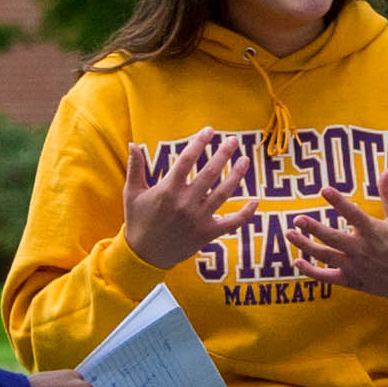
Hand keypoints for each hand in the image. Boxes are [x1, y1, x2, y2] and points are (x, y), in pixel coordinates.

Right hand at [121, 133, 250, 269]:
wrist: (144, 255)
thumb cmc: (137, 220)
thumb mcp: (132, 192)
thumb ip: (135, 167)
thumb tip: (132, 143)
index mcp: (168, 190)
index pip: (187, 159)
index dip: (200, 142)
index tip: (209, 130)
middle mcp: (185, 203)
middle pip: (210, 173)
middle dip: (224, 154)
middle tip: (234, 141)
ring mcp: (198, 219)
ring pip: (223, 193)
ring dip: (237, 176)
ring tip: (245, 160)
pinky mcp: (207, 233)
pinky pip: (231, 223)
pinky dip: (245, 214)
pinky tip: (255, 201)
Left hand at [290, 176, 387, 302]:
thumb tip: (384, 171)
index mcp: (374, 232)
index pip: (353, 214)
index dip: (338, 202)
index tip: (324, 189)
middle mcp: (362, 250)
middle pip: (333, 238)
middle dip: (314, 229)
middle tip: (298, 219)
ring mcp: (355, 267)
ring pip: (325, 257)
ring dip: (305, 246)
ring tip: (289, 234)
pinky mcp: (351, 281)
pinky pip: (327, 278)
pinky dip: (311, 272)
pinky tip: (297, 262)